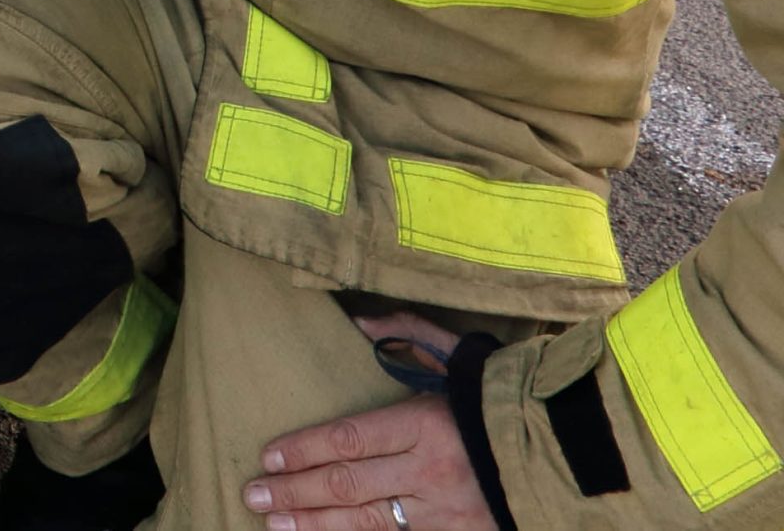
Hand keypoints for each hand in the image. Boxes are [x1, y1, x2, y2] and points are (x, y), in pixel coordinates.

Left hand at [244, 315, 497, 530]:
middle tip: (252, 494)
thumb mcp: (460, 358)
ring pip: (367, 522)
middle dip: (294, 492)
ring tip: (273, 524)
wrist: (576, 454)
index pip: (347, 439)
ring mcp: (445, 512)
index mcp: (424, 423)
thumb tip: (357, 319)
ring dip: (315, 525)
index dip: (302, 449)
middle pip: (346, 485)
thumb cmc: (507, 400)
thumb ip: (409, 333)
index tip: (268, 455)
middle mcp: (428, 472)